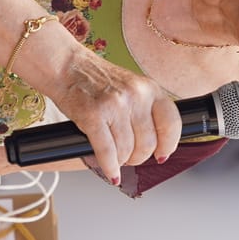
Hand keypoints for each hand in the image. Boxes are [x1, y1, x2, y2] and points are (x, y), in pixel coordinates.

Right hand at [46, 53, 181, 186]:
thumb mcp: (131, 88)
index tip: (162, 154)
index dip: (168, 145)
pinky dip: (109, 167)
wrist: (67, 67)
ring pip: (127, 150)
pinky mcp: (93, 116)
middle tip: (130, 157)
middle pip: (148, 143)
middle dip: (139, 157)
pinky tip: (111, 172)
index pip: (172, 123)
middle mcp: (135, 96)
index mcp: (149, 88)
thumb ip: (146, 111)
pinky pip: (107, 152)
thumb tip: (157, 145)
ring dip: (121, 161)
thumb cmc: (96, 80)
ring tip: (115, 157)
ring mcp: (115, 105)